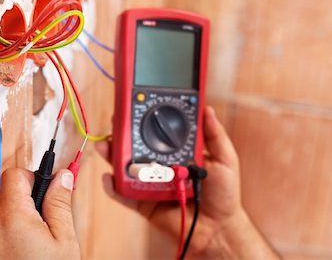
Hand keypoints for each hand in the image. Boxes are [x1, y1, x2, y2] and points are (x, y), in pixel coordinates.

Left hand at [0, 168, 79, 259]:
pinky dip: (11, 233)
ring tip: (39, 239)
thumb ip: (60, 203)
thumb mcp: (64, 239)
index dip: (33, 176)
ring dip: (21, 217)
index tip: (48, 188)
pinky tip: (27, 251)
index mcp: (12, 217)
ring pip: (2, 213)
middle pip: (7, 194)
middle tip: (49, 218)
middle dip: (29, 199)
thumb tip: (62, 176)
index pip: (14, 175)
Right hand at [96, 106, 242, 254]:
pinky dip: (113, 186)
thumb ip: (215, 135)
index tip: (137, 104)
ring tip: (106, 145)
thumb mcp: (224, 159)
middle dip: (122, 134)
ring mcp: (149, 183)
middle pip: (136, 146)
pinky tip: (109, 177)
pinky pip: (124, 194)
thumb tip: (207, 109)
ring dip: (113, 155)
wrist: (218, 228)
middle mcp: (160, 165)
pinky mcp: (143, 202)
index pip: (158, 131)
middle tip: (116, 122)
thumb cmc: (223, 194)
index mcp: (176, 152)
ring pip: (126, 167)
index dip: (147, 118)